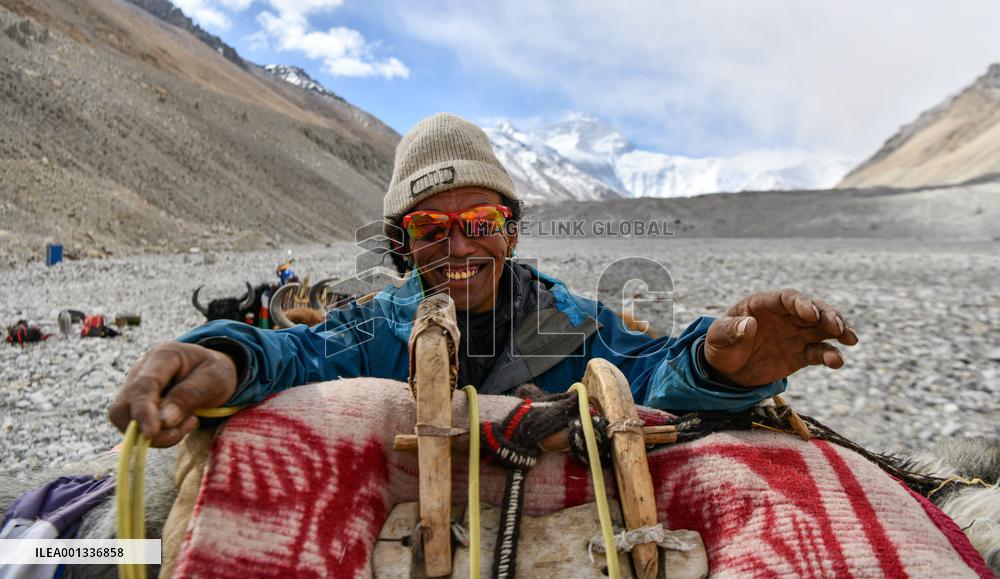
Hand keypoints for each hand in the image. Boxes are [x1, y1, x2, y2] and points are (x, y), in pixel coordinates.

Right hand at [108, 342, 237, 446]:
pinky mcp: (135, 405)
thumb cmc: (213, 372)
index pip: (143, 385)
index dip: (143, 411)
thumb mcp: (214, 379)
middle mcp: (141, 370)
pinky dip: (158, 435)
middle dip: (147, 428)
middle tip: (182, 431)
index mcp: (163, 356)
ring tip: (189, 423)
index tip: (151, 433)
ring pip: (125, 421)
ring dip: (156, 435)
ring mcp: (134, 388)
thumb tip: (164, 422)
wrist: (211, 373)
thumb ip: (189, 396)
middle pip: (123, 407)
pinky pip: (136, 428)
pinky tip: (181, 426)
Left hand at [704, 288, 858, 386]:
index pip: (786, 298)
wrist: (726, 371)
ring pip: (822, 328)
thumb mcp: (717, 338)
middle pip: (812, 309)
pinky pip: (819, 352)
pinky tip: (837, 362)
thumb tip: (748, 324)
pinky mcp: (800, 354)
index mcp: (763, 304)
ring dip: (838, 331)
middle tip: (838, 327)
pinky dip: (830, 356)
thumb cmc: (720, 346)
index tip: (810, 313)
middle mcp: (784, 316)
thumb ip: (730, 330)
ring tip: (850, 340)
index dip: (800, 303)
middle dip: (827, 315)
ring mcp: (795, 334)